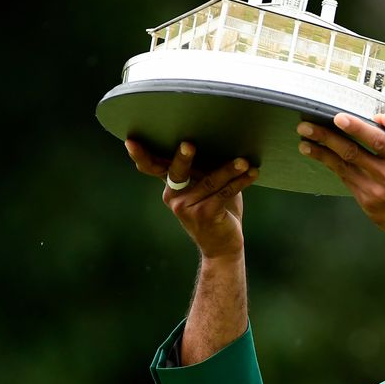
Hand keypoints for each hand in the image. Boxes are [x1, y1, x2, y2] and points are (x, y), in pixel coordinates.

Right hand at [125, 140, 259, 259]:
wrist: (223, 246)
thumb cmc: (218, 210)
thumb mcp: (208, 187)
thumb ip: (205, 168)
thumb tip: (218, 137)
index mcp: (171, 187)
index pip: (153, 168)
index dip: (141, 156)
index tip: (131, 141)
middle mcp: (173, 197)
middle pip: (177, 173)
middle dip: (183, 158)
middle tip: (188, 145)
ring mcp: (187, 207)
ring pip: (209, 181)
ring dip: (229, 169)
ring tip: (243, 161)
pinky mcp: (204, 215)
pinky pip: (223, 193)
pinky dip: (240, 182)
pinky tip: (252, 173)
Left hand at [296, 114, 384, 252]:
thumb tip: (380, 118)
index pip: (377, 141)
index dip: (356, 128)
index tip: (337, 118)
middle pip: (352, 153)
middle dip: (326, 138)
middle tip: (306, 126)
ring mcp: (375, 192)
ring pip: (343, 168)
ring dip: (321, 154)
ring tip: (304, 142)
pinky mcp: (367, 204)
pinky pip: (346, 181)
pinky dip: (333, 168)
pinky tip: (321, 158)